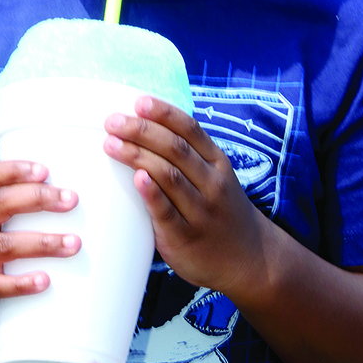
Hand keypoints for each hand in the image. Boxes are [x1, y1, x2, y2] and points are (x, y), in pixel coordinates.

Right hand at [0, 160, 79, 337]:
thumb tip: (66, 196)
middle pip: (1, 204)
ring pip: (5, 244)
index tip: (45, 170)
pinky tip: (45, 280)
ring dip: (43, 242)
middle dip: (38, 198)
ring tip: (73, 243)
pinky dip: (23, 283)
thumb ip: (10, 209)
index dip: (16, 170)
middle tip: (71, 200)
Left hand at [103, 97, 260, 293]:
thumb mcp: (215, 178)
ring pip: (169, 175)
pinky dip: (152, 194)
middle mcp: (211, 182)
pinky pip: (167, 212)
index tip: (139, 101)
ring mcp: (200, 210)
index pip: (190, 129)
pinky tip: (137, 179)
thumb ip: (187, 158)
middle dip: (142, 130)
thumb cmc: (222, 212)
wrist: (251, 260)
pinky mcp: (186, 237)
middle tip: (113, 121)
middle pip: (175, 148)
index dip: (164, 113)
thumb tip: (142, 130)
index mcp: (216, 162)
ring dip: (138, 155)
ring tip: (111, 144)